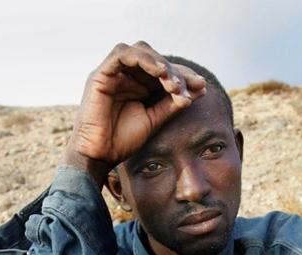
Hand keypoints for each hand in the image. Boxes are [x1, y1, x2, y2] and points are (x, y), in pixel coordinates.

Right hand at [64, 42, 206, 185]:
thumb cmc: (123, 140)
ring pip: (141, 52)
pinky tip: (159, 72)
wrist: (99, 155)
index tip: (202, 88)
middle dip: (176, 71)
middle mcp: (126, 76)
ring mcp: (113, 73)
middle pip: (155, 59)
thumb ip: (172, 104)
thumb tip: (198, 91)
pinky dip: (142, 58)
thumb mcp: (154, 120)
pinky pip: (122, 54)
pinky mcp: (101, 74)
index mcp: (138, 85)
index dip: (184, 76)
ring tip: (173, 82)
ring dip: (161, 64)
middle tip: (190, 87)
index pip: (164, 72)